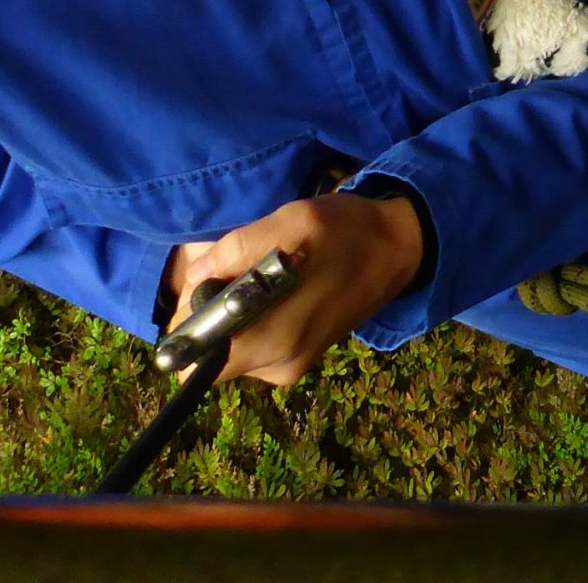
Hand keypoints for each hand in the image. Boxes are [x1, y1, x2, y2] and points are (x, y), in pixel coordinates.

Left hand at [162, 191, 424, 387]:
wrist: (399, 248)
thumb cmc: (345, 232)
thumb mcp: (292, 221)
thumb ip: (239, 249)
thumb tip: (196, 277)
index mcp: (273, 339)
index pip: (195, 364)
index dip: (188, 323)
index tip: (209, 284)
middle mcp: (276, 366)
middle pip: (211, 355)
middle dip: (211, 314)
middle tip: (237, 269)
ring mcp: (289, 367)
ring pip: (232, 348)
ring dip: (233, 314)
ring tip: (265, 273)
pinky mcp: (298, 359)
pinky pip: (254, 344)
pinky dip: (254, 318)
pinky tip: (279, 287)